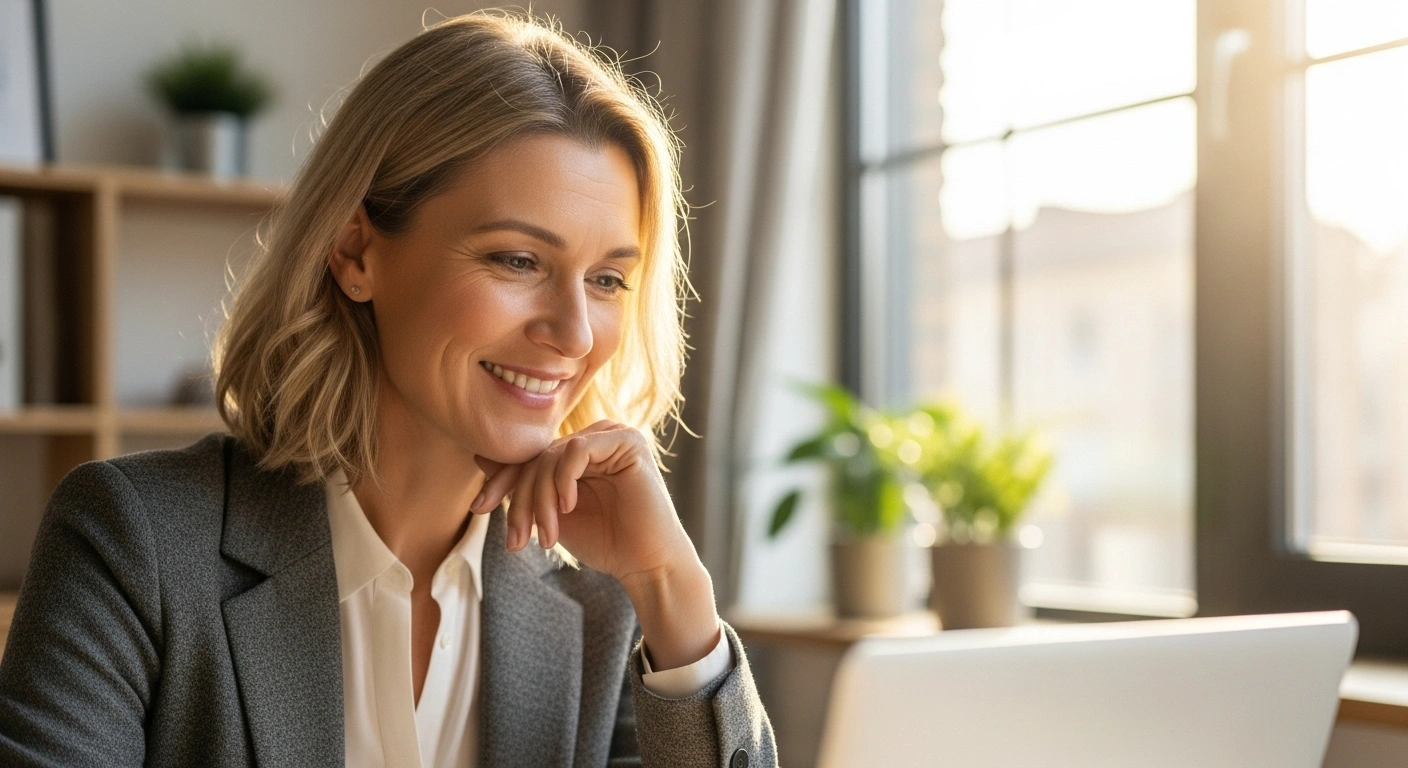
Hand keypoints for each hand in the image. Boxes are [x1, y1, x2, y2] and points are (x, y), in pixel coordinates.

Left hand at [471, 420, 720, 669]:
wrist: (645, 564)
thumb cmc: (605, 541)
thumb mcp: (551, 514)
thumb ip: (524, 486)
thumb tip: (480, 456)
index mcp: (579, 451)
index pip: (529, 457)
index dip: (501, 481)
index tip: (479, 509)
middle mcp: (595, 437)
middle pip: (536, 457)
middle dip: (520, 500)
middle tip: (515, 540)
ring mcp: (612, 435)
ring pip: (552, 455)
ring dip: (540, 500)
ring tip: (545, 536)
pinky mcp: (628, 441)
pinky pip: (577, 450)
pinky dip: (564, 481)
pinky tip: (569, 508)